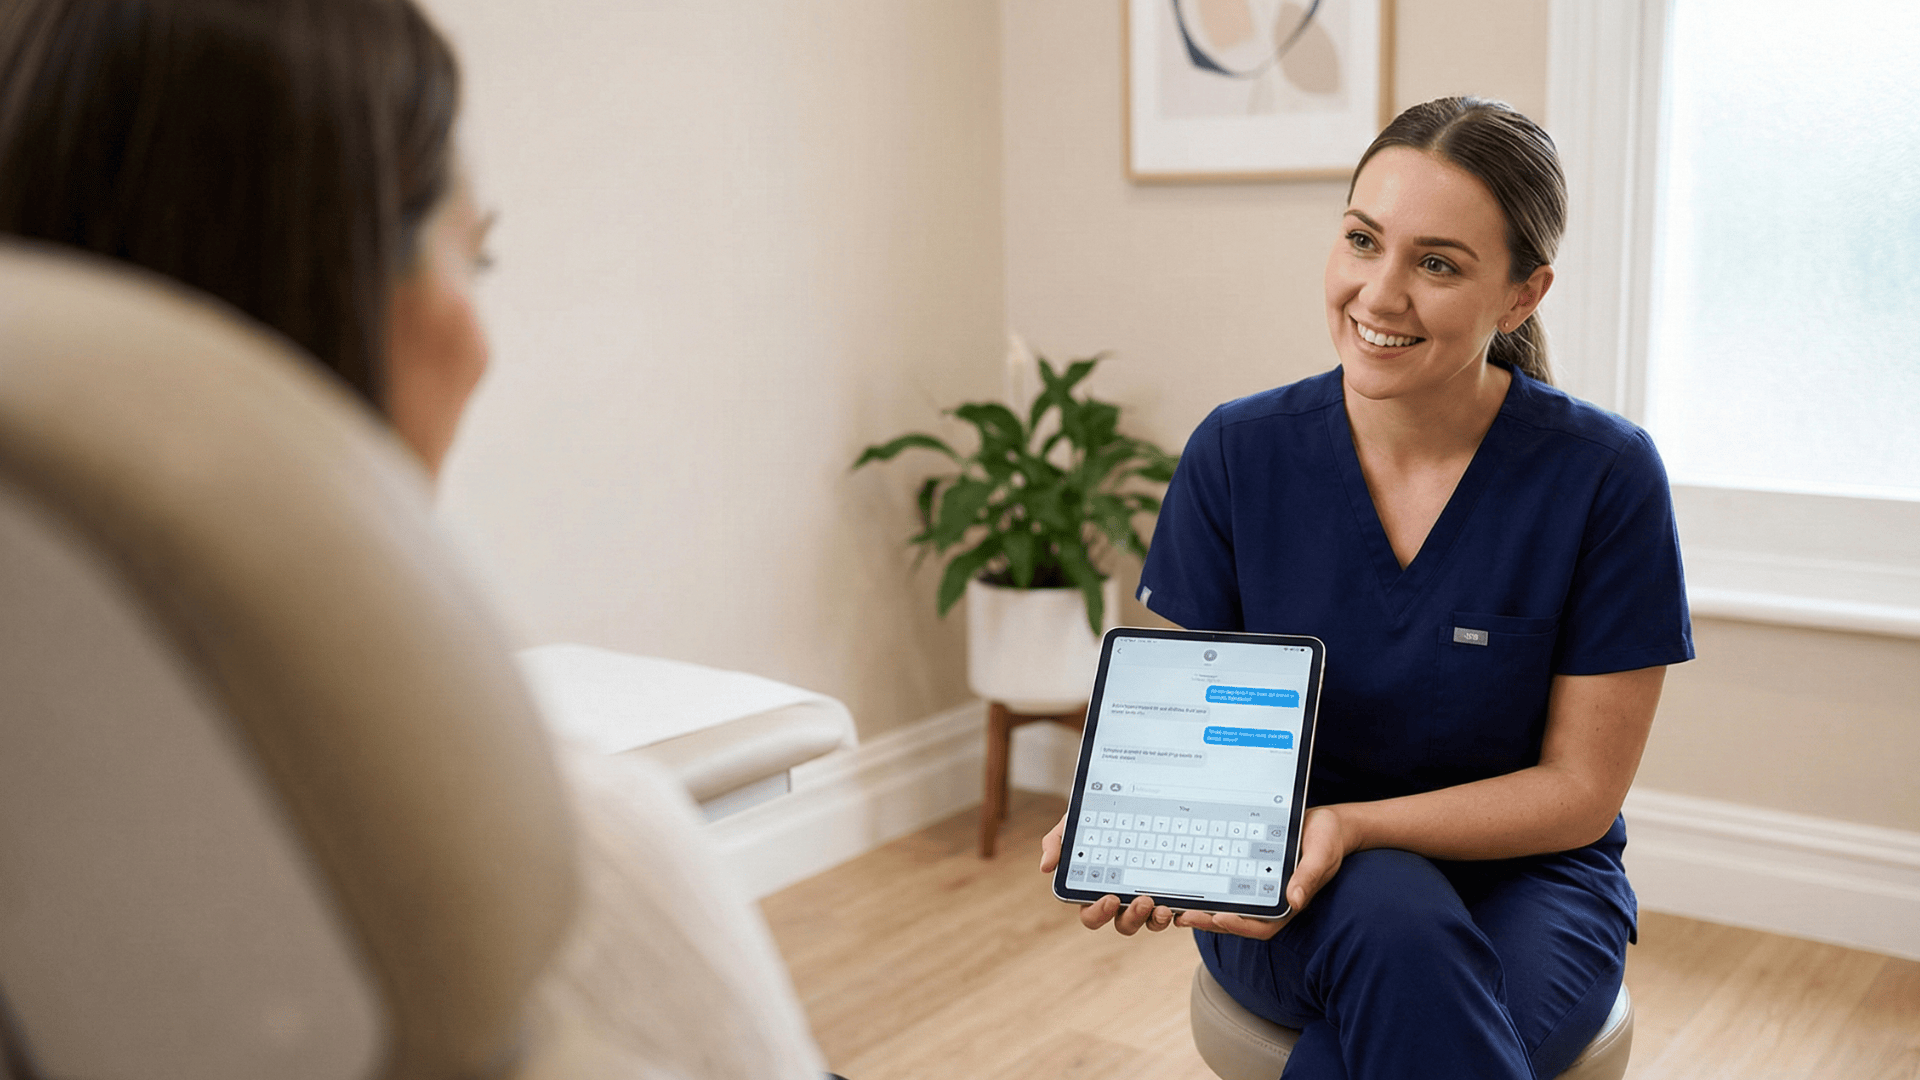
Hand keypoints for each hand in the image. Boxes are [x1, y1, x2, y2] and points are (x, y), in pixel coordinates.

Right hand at [1040, 812, 1176, 935]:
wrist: (1129, 796)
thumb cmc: (1096, 817)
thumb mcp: (1074, 823)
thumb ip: (1057, 841)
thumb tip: (1046, 867)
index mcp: (1095, 890)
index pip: (1092, 914)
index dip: (1099, 913)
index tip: (1110, 898)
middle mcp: (1121, 900)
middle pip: (1124, 924)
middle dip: (1133, 918)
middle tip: (1144, 900)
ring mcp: (1145, 897)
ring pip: (1149, 923)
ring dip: (1155, 921)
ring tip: (1163, 906)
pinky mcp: (1169, 891)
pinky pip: (1175, 911)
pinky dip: (1179, 913)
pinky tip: (1184, 905)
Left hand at [1175, 806, 1352, 939]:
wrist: (1327, 824)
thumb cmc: (1327, 841)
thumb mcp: (1321, 855)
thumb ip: (1307, 877)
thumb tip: (1295, 901)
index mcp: (1288, 904)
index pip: (1261, 925)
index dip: (1239, 926)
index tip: (1218, 918)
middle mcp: (1271, 901)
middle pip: (1237, 919)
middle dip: (1210, 920)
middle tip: (1183, 916)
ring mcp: (1259, 888)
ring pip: (1228, 904)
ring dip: (1205, 908)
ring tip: (1178, 906)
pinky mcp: (1250, 872)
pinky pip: (1228, 883)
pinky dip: (1211, 886)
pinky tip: (1190, 881)